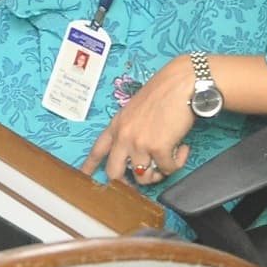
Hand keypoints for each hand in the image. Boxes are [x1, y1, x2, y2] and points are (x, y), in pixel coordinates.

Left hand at [82, 58, 199, 186]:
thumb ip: (131, 130)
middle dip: (126, 184)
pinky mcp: (158, 149)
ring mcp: (139, 144)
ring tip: (168, 158)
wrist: (181, 83)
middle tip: (140, 181)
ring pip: (144, 178)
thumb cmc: (164, 91)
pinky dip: (177, 162)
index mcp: (117, 124)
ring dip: (158, 172)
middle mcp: (124, 136)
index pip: (98, 149)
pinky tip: (182, 148)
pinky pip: (168, 169)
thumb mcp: (136, 110)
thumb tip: (139, 152)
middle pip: (114, 173)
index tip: (84, 176)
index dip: (90, 166)